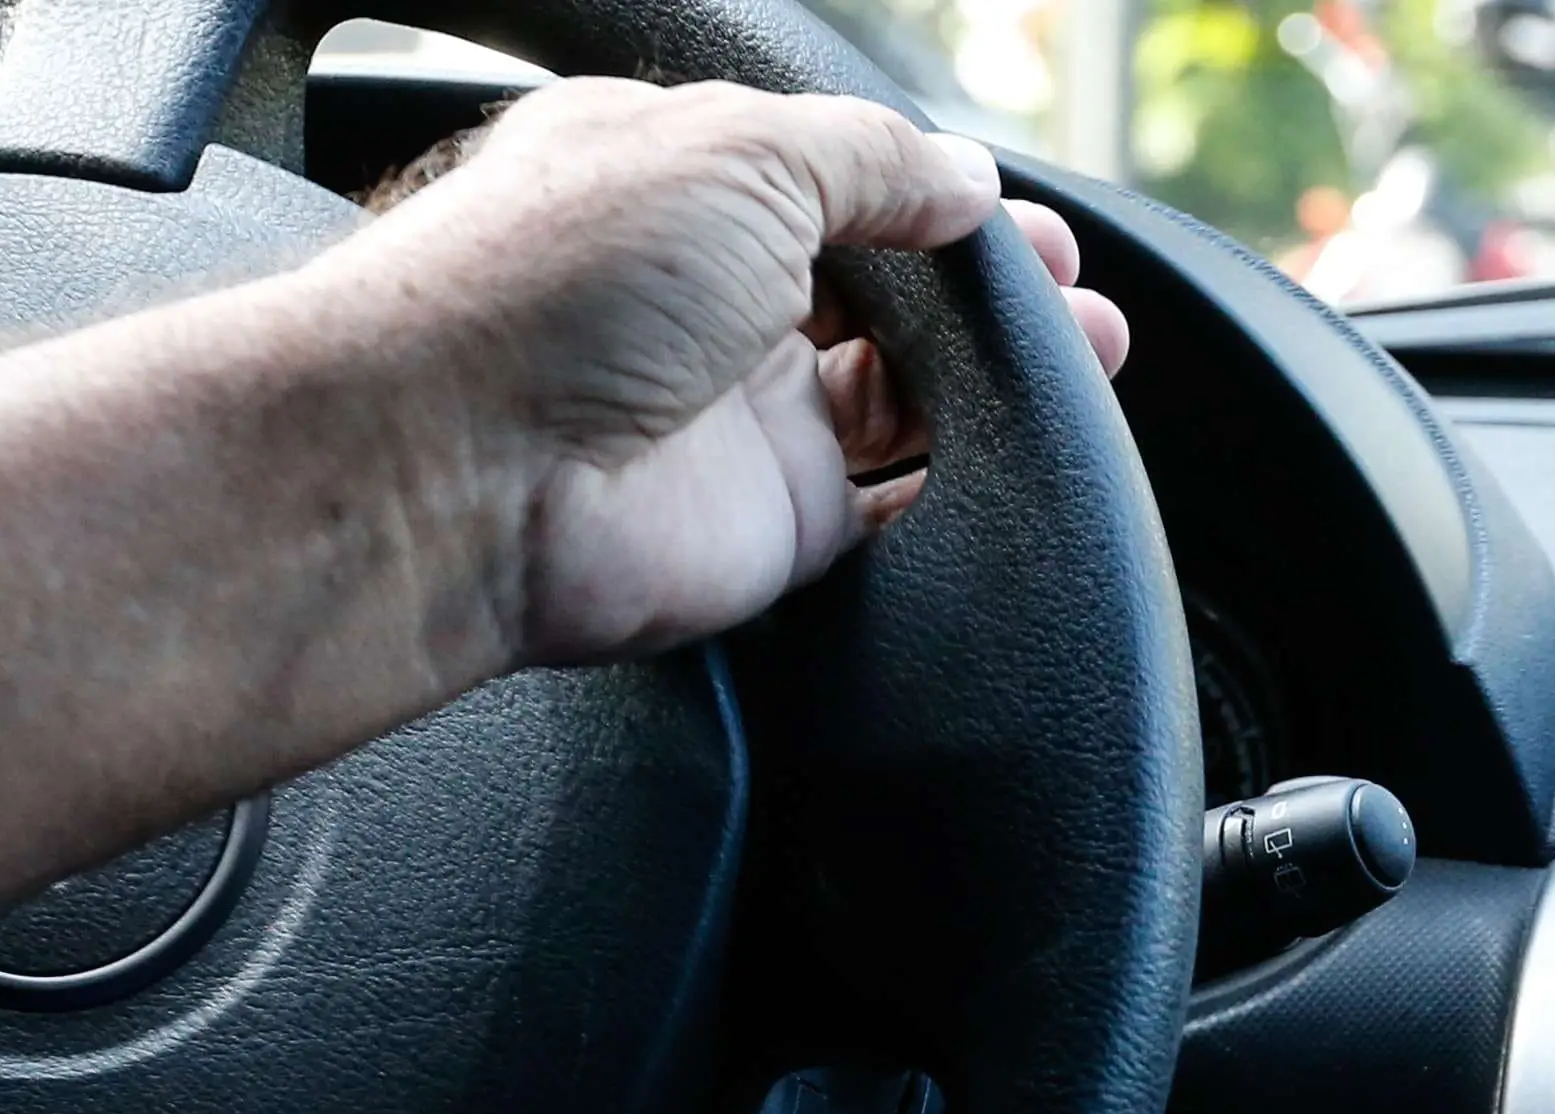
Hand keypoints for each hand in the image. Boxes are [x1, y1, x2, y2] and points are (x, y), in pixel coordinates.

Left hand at [319, 78, 1128, 663]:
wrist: (465, 463)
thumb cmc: (559, 277)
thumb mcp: (741, 149)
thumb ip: (874, 162)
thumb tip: (966, 185)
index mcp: (691, 181)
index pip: (842, 179)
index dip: (937, 194)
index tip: (1013, 216)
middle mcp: (716, 297)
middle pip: (888, 293)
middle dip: (989, 291)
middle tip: (1068, 295)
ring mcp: (746, 415)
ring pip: (910, 395)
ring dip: (1005, 379)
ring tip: (1089, 359)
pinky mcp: (775, 523)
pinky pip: (896, 506)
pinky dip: (968, 484)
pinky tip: (1028, 454)